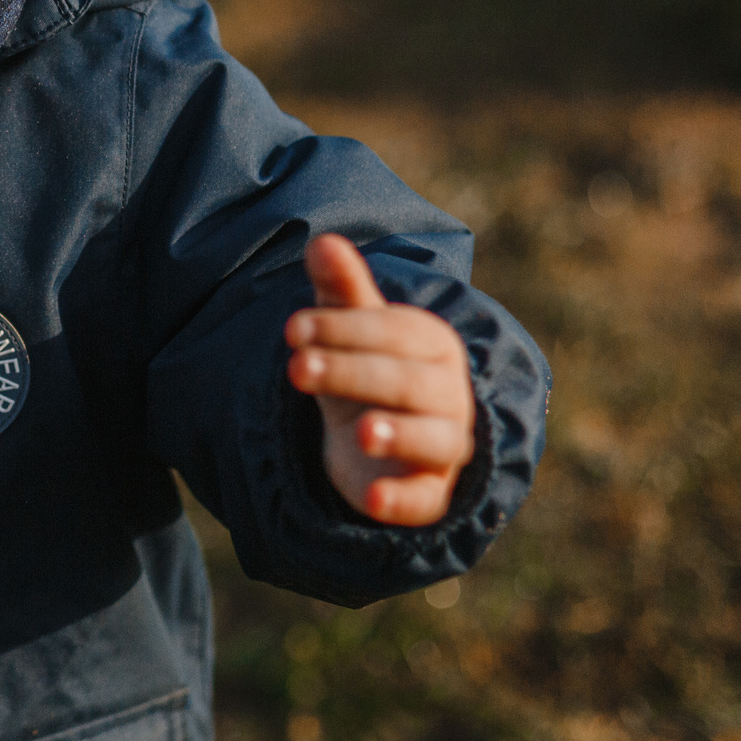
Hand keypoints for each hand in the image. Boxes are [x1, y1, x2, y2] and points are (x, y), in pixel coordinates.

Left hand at [284, 233, 472, 526]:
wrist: (382, 442)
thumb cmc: (367, 372)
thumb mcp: (352, 332)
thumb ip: (341, 290)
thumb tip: (322, 241)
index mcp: (432, 345)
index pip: (393, 332)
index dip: (344, 329)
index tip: (291, 330)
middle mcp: (448, 394)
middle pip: (405, 381)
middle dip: (351, 372)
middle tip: (297, 368)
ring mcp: (445, 446)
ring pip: (434, 438)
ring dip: (399, 434)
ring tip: (360, 429)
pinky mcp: (429, 493)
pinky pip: (424, 499)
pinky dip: (402, 499)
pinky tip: (372, 497)